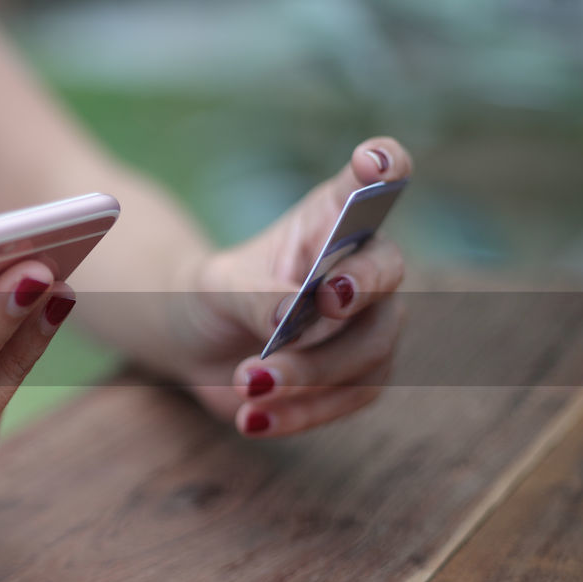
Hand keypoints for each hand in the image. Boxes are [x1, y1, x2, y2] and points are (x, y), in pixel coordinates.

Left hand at [172, 138, 410, 436]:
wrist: (198, 347)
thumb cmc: (212, 298)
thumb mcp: (219, 289)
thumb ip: (256, 296)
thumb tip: (294, 317)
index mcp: (329, 220)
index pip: (370, 184)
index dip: (383, 168)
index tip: (373, 162)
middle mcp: (362, 267)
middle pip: (384, 278)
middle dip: (353, 294)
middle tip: (321, 304)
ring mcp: (369, 324)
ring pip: (368, 351)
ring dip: (307, 373)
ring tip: (245, 383)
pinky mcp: (360, 377)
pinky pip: (348, 399)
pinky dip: (300, 412)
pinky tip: (253, 419)